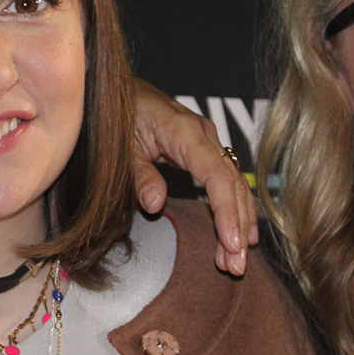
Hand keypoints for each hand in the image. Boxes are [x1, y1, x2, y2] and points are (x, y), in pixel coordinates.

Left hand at [132, 78, 258, 274]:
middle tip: (236, 266)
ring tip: (235, 261)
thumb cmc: (115, 112)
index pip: (217, 175)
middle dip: (238, 227)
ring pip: (234, 185)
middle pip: (232, 184)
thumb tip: (156, 204)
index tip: (232, 243)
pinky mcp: (201, 149)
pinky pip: (224, 181)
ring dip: (238, 223)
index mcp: (184, 131)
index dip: (227, 211)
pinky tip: (236, 235)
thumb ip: (138, 173)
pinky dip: (231, 209)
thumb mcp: (118, 145)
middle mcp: (203, 135)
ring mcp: (205, 141)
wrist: (115, 88)